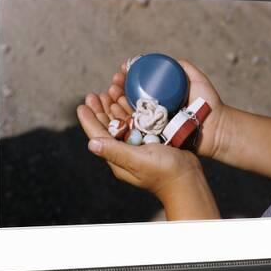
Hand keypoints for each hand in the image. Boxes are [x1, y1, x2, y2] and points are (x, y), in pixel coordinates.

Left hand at [77, 93, 219, 219]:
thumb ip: (115, 151)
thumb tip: (91, 144)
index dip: (89, 120)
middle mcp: (125, 150)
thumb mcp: (138, 161)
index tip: (82, 104)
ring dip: (114, 106)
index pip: (98, 135)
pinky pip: (136, 121)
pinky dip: (130, 109)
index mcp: (118, 156)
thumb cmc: (164, 172)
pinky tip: (128, 99)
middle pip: (107, 126)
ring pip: (121, 122)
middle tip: (94, 94)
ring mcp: (137, 145)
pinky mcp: (150, 140)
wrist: (189, 179)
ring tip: (110, 91)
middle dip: (100, 109)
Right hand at [105, 58, 226, 159]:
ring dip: (114, 103)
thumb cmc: (209, 104)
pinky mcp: (153, 140)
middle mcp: (154, 113)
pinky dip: (121, 120)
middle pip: (128, 99)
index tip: (121, 70)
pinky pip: (134, 130)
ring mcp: (152, 127)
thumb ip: (184, 68)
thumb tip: (166, 60)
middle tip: (112, 82)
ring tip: (110, 93)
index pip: (137, 86)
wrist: (217, 127)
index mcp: (159, 99)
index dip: (126, 78)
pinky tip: (113, 110)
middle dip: (116, 90)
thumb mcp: (196, 80)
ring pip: (127, 113)